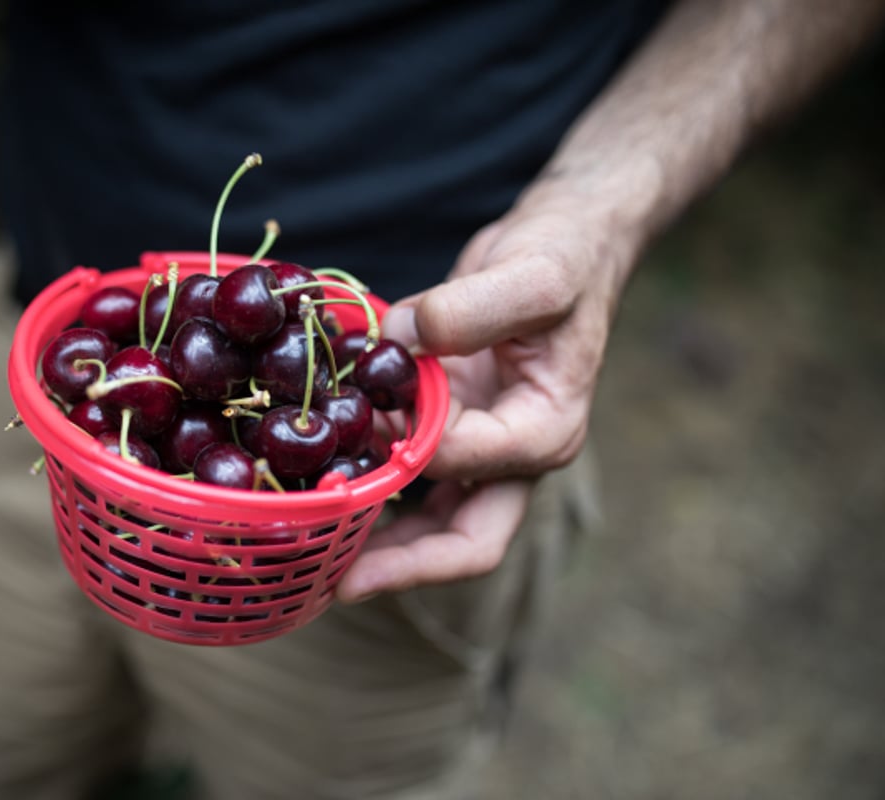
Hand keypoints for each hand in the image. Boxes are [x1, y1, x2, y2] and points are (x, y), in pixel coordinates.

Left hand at [337, 197, 636, 602]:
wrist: (566, 243)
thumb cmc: (564, 257)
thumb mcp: (534, 273)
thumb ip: (476, 306)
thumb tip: (401, 338)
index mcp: (544, 430)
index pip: (466, 463)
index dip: (406, 455)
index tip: (355, 431)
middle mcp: (516, 454)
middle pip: (465, 540)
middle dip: (402, 566)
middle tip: (337, 585)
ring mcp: (483, 446)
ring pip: (433, 522)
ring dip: (382, 542)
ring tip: (319, 552)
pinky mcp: (454, 426)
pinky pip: (413, 478)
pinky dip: (375, 485)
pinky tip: (328, 485)